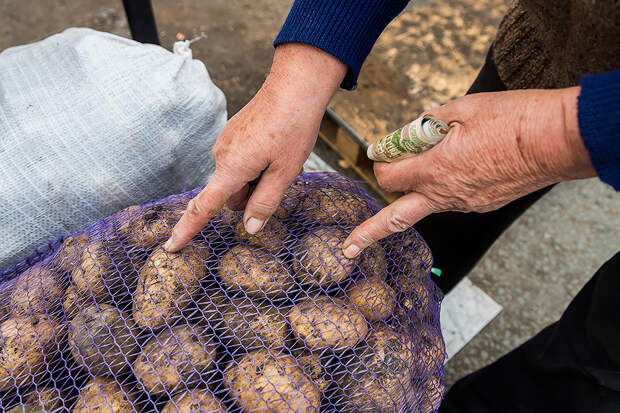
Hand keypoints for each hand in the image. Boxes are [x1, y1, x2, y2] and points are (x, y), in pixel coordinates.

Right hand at [165, 43, 346, 251]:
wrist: (294, 88)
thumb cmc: (293, 128)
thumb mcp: (285, 172)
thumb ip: (265, 202)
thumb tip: (250, 228)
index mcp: (232, 168)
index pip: (203, 207)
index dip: (187, 230)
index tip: (171, 247)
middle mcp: (221, 155)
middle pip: (230, 196)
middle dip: (251, 195)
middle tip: (280, 175)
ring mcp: (225, 143)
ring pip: (237, 179)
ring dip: (255, 179)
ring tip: (280, 158)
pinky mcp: (232, 135)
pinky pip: (239, 161)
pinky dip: (255, 164)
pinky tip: (274, 147)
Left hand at [343, 87, 594, 257]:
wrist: (555, 141)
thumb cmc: (510, 119)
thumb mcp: (460, 109)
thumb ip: (423, 126)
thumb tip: (400, 136)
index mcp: (433, 169)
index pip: (386, 176)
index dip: (380, 161)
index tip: (380, 151)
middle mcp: (443, 195)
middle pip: (394, 220)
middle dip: (367, 233)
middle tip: (348, 246)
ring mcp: (464, 205)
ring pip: (424, 207)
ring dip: (414, 194)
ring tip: (422, 169)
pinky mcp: (482, 205)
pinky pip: (452, 200)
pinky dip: (445, 187)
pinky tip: (462, 164)